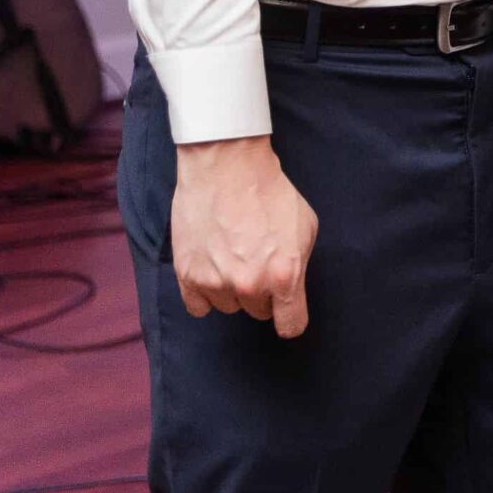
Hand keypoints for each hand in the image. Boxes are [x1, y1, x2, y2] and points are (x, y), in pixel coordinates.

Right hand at [169, 135, 318, 336]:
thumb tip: (291, 286)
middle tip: (258, 262)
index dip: (291, 318)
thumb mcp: (306, 226)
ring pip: (229, 306)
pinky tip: (212, 270)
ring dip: (233, 290)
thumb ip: (300, 263)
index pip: (291, 325)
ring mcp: (216, 282)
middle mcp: (249, 284)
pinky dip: (205, 293)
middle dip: (262, 292)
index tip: (288, 312)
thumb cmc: (271, 192)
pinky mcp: (187, 276)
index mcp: (285, 275)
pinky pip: (199, 307)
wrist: (227, 167)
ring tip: (233, 256)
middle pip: (259, 312)